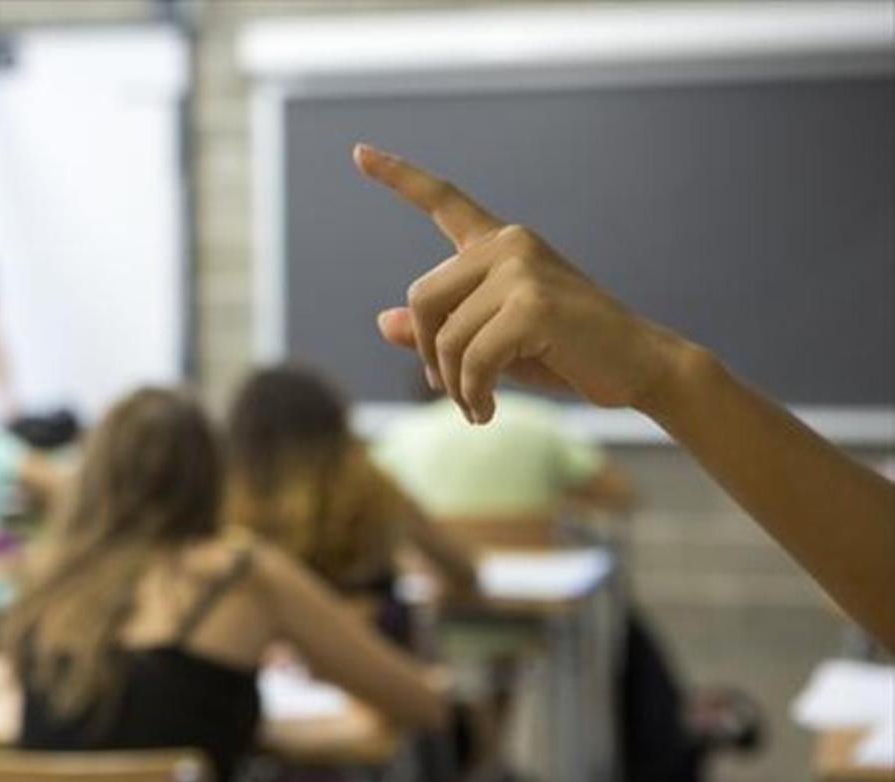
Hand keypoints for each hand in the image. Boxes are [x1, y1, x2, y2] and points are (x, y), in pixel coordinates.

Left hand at [353, 143, 693, 423]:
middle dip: (429, 352)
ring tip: (475, 406)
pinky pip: (472, 358)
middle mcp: (509, 244)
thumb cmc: (567, 353)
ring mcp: (522, 270)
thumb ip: (440, 329)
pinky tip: (487, 411)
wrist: (640, 367)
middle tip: (449, 390)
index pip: (442, 199)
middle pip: (422, 297)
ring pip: (446, 336)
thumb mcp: (493, 341)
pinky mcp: (532, 305)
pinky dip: (472, 394)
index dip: (398, 176)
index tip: (358, 153)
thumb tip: (382, 322)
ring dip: (454, 384)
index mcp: (500, 244)